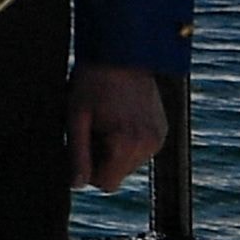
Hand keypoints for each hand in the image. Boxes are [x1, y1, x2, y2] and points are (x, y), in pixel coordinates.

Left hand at [67, 62, 172, 194]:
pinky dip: (128, 141)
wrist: (121, 55)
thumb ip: (77, 153)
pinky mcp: (163, 131)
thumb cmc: (93, 83)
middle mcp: (149, 145)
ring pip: (130, 163)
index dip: (89, 171)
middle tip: (93, 128)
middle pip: (118, 174)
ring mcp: (159, 138)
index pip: (106, 184)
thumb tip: (76, 184)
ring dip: (115, 150)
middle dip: (102, 158)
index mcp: (127, 144)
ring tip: (107, 120)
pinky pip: (141, 149)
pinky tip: (120, 118)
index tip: (81, 148)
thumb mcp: (76, 116)